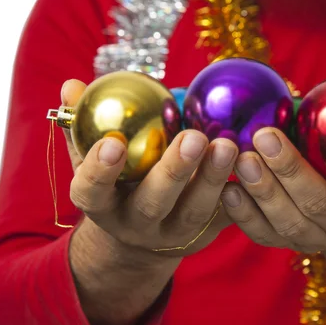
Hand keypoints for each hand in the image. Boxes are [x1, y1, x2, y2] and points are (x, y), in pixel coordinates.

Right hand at [61, 79, 237, 258]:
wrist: (142, 238)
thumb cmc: (116, 185)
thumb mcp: (91, 160)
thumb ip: (82, 126)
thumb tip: (73, 87)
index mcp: (102, 206)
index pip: (91, 192)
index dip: (98, 170)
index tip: (112, 141)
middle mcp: (136, 226)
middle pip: (152, 204)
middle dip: (173, 171)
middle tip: (194, 137)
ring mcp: (172, 236)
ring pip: (193, 213)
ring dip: (212, 179)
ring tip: (228, 145)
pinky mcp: (204, 236)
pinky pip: (224, 217)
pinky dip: (239, 192)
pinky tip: (252, 163)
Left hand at [220, 92, 325, 255]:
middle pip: (318, 206)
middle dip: (290, 173)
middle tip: (265, 136)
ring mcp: (314, 239)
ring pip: (286, 222)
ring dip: (261, 191)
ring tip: (241, 158)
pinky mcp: (286, 243)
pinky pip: (263, 234)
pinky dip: (243, 215)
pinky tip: (227, 189)